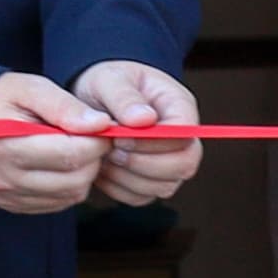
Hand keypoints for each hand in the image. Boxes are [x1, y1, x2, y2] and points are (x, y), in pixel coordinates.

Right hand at [0, 71, 111, 215]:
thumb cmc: (3, 104)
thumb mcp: (29, 88)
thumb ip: (64, 104)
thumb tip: (100, 124)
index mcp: (6, 146)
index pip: (70, 153)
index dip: (96, 139)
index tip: (101, 125)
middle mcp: (5, 178)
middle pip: (76, 177)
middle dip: (93, 155)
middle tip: (90, 137)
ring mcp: (10, 197)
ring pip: (74, 193)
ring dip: (85, 171)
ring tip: (74, 148)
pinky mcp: (17, 206)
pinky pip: (63, 202)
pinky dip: (71, 184)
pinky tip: (61, 164)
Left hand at [73, 60, 203, 207]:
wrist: (92, 99)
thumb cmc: (107, 84)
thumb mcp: (110, 80)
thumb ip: (125, 97)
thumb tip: (143, 120)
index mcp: (180, 106)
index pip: (185, 134)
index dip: (155, 142)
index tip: (120, 138)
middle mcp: (182, 138)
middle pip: (185, 165)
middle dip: (144, 165)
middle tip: (112, 152)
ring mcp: (169, 163)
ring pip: (164, 186)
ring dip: (128, 178)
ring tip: (104, 157)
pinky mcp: (149, 181)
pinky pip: (141, 198)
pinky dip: (117, 189)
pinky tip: (102, 169)